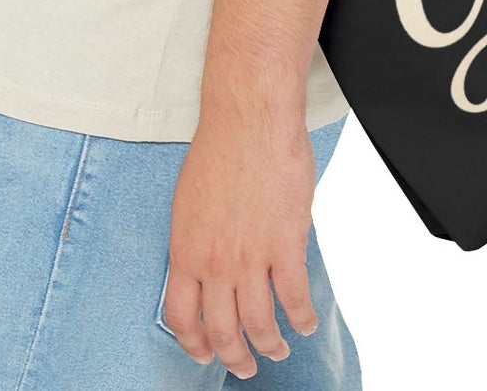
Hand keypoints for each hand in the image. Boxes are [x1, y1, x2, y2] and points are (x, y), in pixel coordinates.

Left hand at [161, 112, 320, 379]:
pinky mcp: (285, 246)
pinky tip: (305, 323)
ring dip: (270, 345)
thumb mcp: (188, 203)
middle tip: (246, 366)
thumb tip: (204, 271)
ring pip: (260, 325)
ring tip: (278, 349)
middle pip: (223, 331)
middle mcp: (214, 263)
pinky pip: (295, 299)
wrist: (249, 120)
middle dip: (235, 358)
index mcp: (185, 250)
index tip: (206, 353)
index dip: (195, 345)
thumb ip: (195, 243)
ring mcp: (250, 258)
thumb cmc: (219, 151)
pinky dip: (302, 319)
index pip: (182, 318)